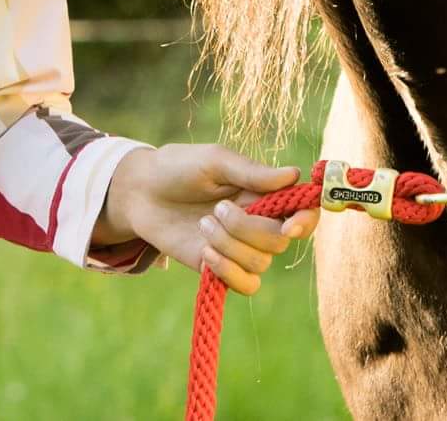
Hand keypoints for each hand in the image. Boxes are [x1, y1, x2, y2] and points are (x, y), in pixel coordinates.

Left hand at [95, 144, 321, 294]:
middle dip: (248, 228)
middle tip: (217, 208)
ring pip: (260, 263)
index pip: (302, 211)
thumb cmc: (179, 168)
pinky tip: (204, 253)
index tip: (290, 225)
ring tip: (202, 223)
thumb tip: (294, 175)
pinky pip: (245, 284)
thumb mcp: (214, 161)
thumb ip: (252, 172)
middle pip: (279, 241)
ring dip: (230, 246)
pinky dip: (228, 271)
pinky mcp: (220, 268)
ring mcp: (240, 248)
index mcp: (263, 192)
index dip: (305, 220)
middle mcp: (258, 222)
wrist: (141, 193)